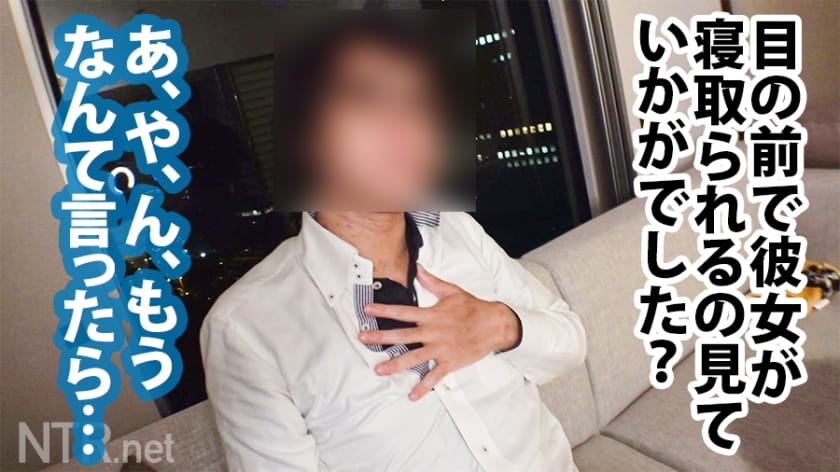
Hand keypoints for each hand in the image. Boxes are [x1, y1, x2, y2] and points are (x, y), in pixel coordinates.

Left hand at [359, 264, 520, 400]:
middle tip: (362, 338)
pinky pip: (434, 377)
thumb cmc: (473, 308)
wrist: (495, 324)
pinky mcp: (450, 362)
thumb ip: (431, 281)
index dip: (384, 310)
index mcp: (432, 315)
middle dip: (381, 337)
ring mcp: (441, 349)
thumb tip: (418, 267)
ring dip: (395, 364)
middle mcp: (433, 332)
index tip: (367, 309)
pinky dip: (423, 387)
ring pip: (414, 358)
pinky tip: (412, 395)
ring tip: (378, 369)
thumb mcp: (451, 291)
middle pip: (402, 336)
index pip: (403, 312)